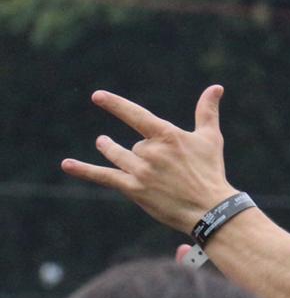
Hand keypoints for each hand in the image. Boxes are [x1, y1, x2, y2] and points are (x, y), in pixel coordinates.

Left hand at [62, 85, 235, 231]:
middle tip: (160, 167)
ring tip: (103, 143)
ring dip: (111, 149)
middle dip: (145, 153)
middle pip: (135, 145)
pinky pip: (104, 176)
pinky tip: (67, 164)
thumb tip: (216, 87)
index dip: (116, 105)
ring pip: (119, 156)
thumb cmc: (211, 172)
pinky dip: (85, 170)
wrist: (210, 210)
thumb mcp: (210, 139)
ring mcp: (141, 170)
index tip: (97, 96)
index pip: (136, 115)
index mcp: (167, 136)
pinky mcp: (134, 189)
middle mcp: (151, 151)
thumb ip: (207, 111)